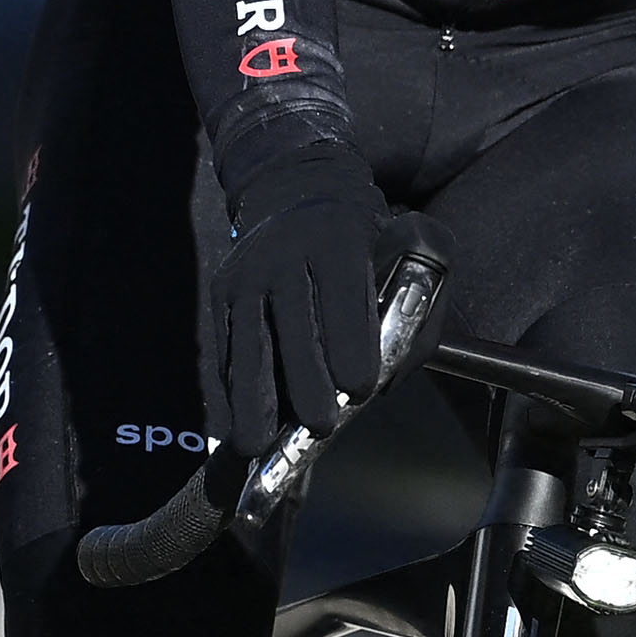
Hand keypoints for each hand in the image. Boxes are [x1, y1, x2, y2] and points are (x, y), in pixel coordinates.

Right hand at [211, 144, 399, 458]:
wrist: (297, 192)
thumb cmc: (366, 240)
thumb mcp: (406, 249)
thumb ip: (415, 307)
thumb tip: (391, 376)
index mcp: (338, 238)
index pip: (342, 295)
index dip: (350, 344)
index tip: (360, 389)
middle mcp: (284, 252)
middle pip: (291, 323)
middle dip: (305, 379)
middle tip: (320, 424)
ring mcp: (246, 272)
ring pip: (247, 342)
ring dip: (251, 397)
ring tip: (258, 444)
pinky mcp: (220, 293)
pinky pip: (220, 348)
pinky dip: (223, 390)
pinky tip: (230, 426)